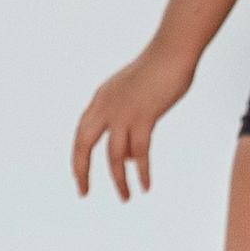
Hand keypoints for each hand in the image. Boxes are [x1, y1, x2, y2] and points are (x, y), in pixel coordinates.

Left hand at [72, 44, 195, 200]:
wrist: (171, 53)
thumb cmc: (157, 72)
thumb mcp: (133, 97)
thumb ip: (127, 125)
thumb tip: (129, 158)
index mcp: (100, 98)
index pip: (81, 132)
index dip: (78, 155)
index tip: (79, 175)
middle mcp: (105, 106)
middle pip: (84, 144)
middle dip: (82, 170)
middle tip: (83, 192)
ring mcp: (123, 112)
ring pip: (115, 155)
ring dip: (119, 179)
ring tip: (126, 197)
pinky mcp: (144, 116)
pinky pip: (140, 152)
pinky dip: (142, 172)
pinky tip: (145, 186)